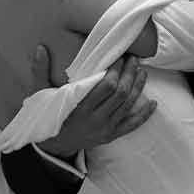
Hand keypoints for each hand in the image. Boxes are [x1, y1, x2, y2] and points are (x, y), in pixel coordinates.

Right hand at [33, 51, 154, 158]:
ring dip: (138, 87)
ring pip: (128, 106)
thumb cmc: (48, 116)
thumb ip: (40, 71)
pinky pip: (132, 126)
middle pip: (121, 94)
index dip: (116, 70)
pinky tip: (153, 103)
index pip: (107, 86)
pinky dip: (144, 114)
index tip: (118, 57)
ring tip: (141, 70)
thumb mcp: (40, 94)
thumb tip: (40, 48)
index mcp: (80, 108)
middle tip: (133, 59)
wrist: (54, 145)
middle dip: (129, 74)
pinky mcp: (111, 136)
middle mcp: (96, 120)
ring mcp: (106, 129)